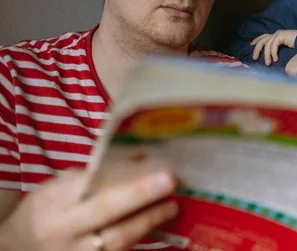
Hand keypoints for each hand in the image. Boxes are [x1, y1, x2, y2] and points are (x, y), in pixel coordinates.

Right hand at [0, 163, 177, 250]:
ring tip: (171, 206)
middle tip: (169, 181)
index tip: (150, 163)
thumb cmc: (45, 211)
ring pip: (117, 239)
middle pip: (105, 211)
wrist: (18, 249)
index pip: (89, 185)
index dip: (119, 174)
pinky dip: (138, 239)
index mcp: (52, 203)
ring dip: (148, 221)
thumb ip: (91, 177)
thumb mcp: (56, 189)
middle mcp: (62, 230)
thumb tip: (136, 161)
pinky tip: (155, 224)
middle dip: (140, 195)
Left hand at [251, 30, 296, 65]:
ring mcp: (278, 34)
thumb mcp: (284, 48)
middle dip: (257, 49)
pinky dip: (273, 53)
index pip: (263, 36)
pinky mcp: (281, 36)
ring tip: (268, 63)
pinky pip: (273, 45)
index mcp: (276, 35)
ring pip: (267, 45)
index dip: (256, 40)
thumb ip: (277, 50)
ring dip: (267, 55)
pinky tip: (276, 59)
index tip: (251, 45)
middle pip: (262, 40)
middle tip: (254, 58)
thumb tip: (270, 57)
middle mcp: (276, 34)